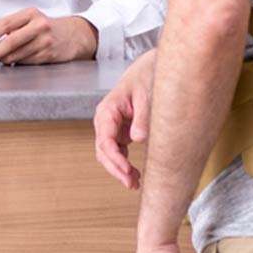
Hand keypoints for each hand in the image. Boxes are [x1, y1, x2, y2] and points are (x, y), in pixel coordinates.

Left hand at [0, 8, 97, 63]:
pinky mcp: (49, 55)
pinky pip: (26, 62)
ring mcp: (45, 41)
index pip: (5, 24)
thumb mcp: (24, 21)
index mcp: (30, 14)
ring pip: (17, 54)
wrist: (74, 35)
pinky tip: (14, 61)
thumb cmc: (44, 27)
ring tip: (1, 58)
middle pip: (10, 40)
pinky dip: (16, 63)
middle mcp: (39, 26)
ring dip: (5, 58)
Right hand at [93, 48, 155, 189]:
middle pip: (103, 151)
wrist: (148, 68)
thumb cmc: (146, 77)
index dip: (114, 159)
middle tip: (132, 183)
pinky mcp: (121, 131)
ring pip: (109, 154)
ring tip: (135, 183)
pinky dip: (124, 164)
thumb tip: (139, 139)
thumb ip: (143, 117)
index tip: (127, 170)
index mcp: (107, 110)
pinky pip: (118, 152)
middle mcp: (106, 120)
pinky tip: (135, 176)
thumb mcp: (147, 95)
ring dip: (119, 170)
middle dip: (116, 169)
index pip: (105, 140)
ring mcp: (112, 127)